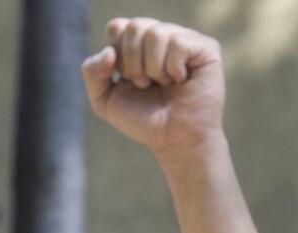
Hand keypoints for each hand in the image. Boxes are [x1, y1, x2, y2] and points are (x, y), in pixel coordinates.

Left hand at [81, 18, 225, 153]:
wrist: (173, 140)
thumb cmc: (142, 120)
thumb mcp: (105, 101)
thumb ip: (93, 73)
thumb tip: (109, 51)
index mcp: (135, 44)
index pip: (118, 27)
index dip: (117, 54)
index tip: (126, 79)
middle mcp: (159, 37)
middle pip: (135, 27)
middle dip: (133, 64)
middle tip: (144, 85)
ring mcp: (183, 39)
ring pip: (155, 33)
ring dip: (153, 69)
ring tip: (162, 84)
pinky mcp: (205, 48)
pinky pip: (178, 43)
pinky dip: (173, 68)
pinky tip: (181, 81)